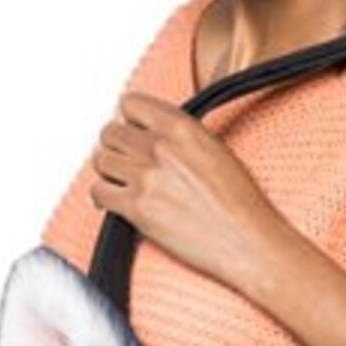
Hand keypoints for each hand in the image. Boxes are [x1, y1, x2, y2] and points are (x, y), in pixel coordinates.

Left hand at [88, 90, 292, 288]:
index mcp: (182, 127)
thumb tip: (153, 135)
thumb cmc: (242, 202)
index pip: (130, 104)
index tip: (133, 130)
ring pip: (100, 160)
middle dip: (115, 146)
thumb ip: (179, 136)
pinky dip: (104, 196)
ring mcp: (146, 178)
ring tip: (122, 181)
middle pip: (110, 132)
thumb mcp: (215, 149)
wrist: (248, 242)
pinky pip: (98, 192)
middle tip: (125, 159)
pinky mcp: (136, 209)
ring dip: (108, 170)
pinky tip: (118, 201)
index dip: (128, 119)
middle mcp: (160, 148)